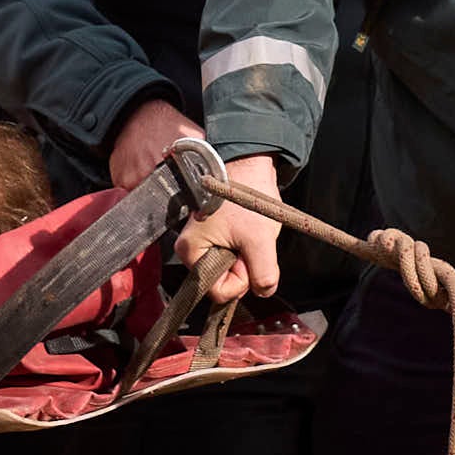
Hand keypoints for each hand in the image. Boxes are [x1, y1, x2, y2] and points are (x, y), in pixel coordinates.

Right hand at [114, 105, 280, 302]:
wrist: (248, 164)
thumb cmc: (246, 196)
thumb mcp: (260, 239)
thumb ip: (263, 274)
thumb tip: (263, 291)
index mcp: (191, 251)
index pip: (217, 290)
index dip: (240, 279)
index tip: (248, 257)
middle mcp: (191, 250)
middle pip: (222, 281)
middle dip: (243, 267)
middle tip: (250, 241)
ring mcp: (201, 243)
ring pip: (229, 269)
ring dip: (246, 256)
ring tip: (249, 232)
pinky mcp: (212, 237)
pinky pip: (231, 256)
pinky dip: (245, 248)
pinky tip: (247, 230)